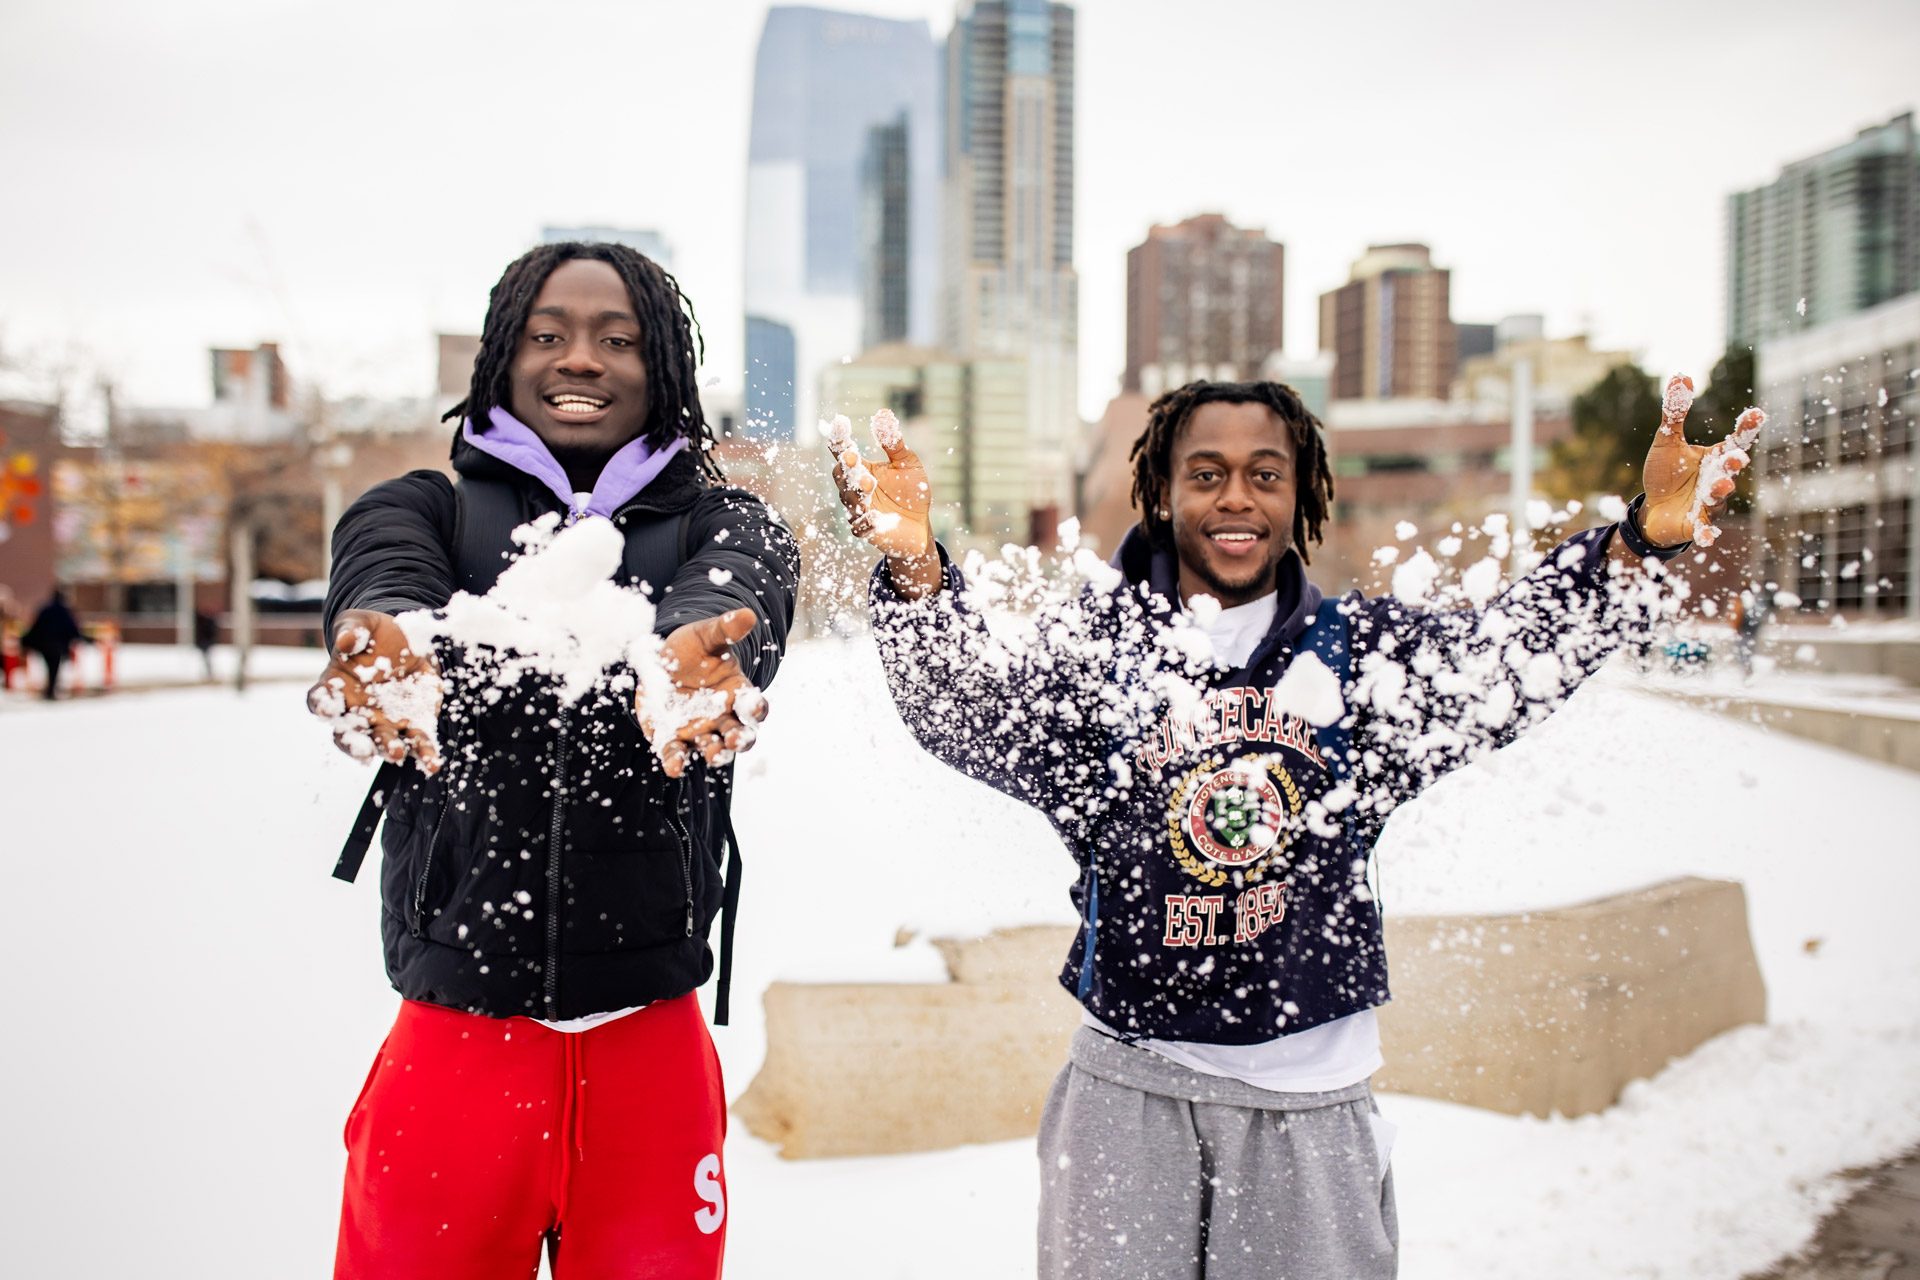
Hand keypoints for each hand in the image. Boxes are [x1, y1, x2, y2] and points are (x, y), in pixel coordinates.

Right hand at [306, 609, 442, 772]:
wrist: (407, 641)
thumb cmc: (374, 634)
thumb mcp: (361, 622)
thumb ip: (351, 629)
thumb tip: (344, 641)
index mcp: (335, 687)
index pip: (320, 700)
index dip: (321, 704)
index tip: (325, 707)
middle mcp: (355, 712)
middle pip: (348, 735)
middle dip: (355, 744)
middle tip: (364, 749)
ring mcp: (384, 722)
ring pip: (383, 743)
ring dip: (390, 750)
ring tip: (398, 753)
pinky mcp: (414, 724)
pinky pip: (418, 743)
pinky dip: (425, 755)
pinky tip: (432, 764)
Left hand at [640, 607, 769, 778]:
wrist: (659, 664)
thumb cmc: (690, 650)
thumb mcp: (706, 636)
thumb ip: (725, 629)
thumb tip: (748, 614)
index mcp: (737, 693)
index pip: (754, 706)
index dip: (757, 708)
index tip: (755, 707)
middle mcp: (723, 717)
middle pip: (740, 735)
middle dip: (741, 739)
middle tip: (737, 739)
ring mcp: (699, 731)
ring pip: (713, 749)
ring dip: (716, 754)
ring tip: (714, 753)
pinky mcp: (673, 739)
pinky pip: (677, 754)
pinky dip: (676, 762)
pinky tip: (675, 766)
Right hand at [825, 406, 940, 567]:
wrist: (921, 525)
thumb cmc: (912, 492)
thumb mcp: (907, 463)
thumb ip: (893, 443)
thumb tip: (883, 413)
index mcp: (862, 469)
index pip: (843, 451)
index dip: (839, 438)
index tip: (839, 422)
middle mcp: (856, 489)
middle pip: (840, 476)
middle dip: (845, 467)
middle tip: (854, 457)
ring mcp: (859, 510)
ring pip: (848, 500)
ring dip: (855, 491)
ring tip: (868, 483)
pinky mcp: (868, 530)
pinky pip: (859, 528)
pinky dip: (864, 522)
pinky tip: (873, 516)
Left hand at [1638, 374, 1765, 547]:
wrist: (1652, 511)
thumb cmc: (1665, 474)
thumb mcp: (1666, 441)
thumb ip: (1675, 412)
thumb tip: (1681, 376)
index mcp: (1716, 457)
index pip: (1737, 440)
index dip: (1747, 428)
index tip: (1758, 414)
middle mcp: (1718, 479)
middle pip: (1731, 470)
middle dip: (1734, 464)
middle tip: (1735, 458)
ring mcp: (1710, 503)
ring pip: (1719, 498)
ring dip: (1721, 492)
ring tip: (1720, 485)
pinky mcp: (1696, 524)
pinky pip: (1704, 529)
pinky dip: (1707, 533)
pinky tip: (1707, 538)